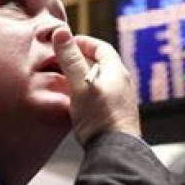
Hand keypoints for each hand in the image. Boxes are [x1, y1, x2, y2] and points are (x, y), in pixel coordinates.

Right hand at [53, 28, 140, 144]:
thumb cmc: (100, 118)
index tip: (68, 43)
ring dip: (83, 78)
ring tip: (66, 81)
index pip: (102, 48)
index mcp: (117, 72)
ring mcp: (122, 101)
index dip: (84, 42)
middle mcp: (123, 84)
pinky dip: (87, 93)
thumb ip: (70, 60)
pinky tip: (76, 103)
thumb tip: (61, 33)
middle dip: (82, 60)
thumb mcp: (80, 86)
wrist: (115, 152)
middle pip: (102, 64)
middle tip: (63, 61)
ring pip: (101, 81)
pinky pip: (101, 97)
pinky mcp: (117, 116)